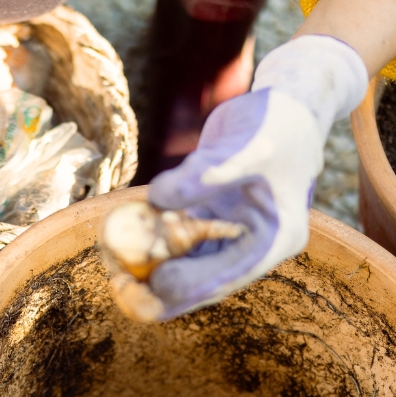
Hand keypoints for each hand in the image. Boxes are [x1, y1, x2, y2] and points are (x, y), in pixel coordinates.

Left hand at [143, 34, 367, 318]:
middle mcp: (252, 244)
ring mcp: (229, 233)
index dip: (191, 285)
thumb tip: (157, 199)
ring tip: (112, 268)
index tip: (155, 286)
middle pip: (203, 279)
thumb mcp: (246, 148)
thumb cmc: (275, 125)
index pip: (230, 275)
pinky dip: (151, 239)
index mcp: (275, 239)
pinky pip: (176, 237)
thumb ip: (206, 176)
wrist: (283, 106)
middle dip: (163, 287)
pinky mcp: (210, 216)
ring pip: (186, 262)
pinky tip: (118, 243)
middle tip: (122, 290)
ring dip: (151, 266)